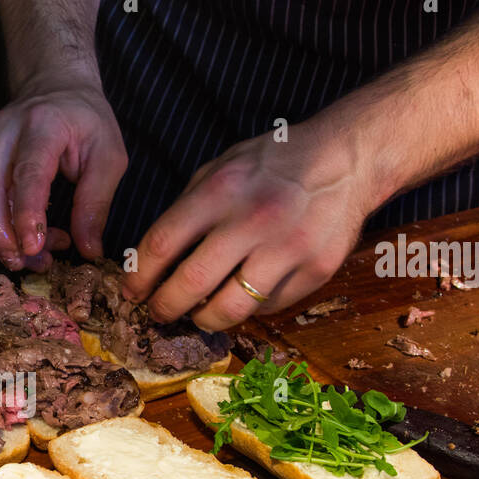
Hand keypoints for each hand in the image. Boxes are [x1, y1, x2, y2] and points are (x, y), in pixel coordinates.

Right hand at [0, 76, 127, 271]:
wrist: (56, 86)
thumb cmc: (85, 120)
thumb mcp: (108, 156)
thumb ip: (96, 202)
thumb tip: (88, 250)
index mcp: (43, 124)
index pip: (27, 172)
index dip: (27, 213)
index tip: (33, 247)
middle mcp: (6, 132)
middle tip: (20, 261)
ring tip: (27, 259)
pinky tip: (24, 240)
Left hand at [124, 121, 376, 330]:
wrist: (346, 159)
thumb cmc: (273, 165)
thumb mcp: (221, 169)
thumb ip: (187, 209)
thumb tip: (151, 261)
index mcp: (220, 190)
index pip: (163, 244)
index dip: (139, 277)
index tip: (132, 292)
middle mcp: (253, 220)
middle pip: (191, 284)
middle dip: (164, 307)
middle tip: (158, 313)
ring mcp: (288, 248)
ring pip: (230, 309)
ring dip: (204, 320)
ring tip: (197, 316)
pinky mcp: (316, 270)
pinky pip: (268, 306)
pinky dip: (249, 308)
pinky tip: (243, 296)